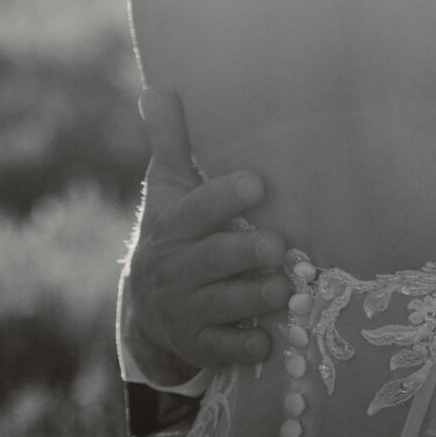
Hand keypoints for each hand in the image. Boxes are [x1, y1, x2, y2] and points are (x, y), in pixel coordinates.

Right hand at [120, 88, 289, 382]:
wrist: (146, 308)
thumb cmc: (173, 233)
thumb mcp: (167, 187)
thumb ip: (170, 140)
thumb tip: (156, 87)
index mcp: (171, 226)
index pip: (195, 209)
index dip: (224, 197)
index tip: (258, 183)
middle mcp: (175, 268)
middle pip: (211, 261)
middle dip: (245, 254)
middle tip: (279, 247)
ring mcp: (185, 310)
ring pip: (223, 305)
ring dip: (257, 298)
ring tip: (289, 289)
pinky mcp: (198, 345)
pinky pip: (223, 350)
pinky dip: (246, 346)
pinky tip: (269, 340)